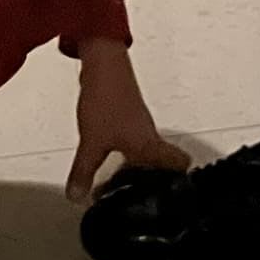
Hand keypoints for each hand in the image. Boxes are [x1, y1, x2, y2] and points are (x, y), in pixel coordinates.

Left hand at [67, 40, 189, 202]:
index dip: (182, 182)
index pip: (180, 164)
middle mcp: (150, 133)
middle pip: (166, 158)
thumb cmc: (107, 98)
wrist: (103, 64)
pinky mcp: (127, 111)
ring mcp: (139, 121)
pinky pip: (134, 136)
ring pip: (149, 147)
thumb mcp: (91, 143)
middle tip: (148, 193)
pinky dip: (128, 148)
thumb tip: (78, 195)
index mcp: (150, 145)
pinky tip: (111, 153)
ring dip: (141, 163)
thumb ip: (83, 172)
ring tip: (125, 179)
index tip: (177, 196)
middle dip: (158, 177)